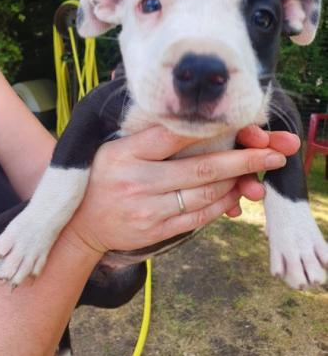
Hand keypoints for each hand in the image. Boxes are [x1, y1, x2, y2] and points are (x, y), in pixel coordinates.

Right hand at [64, 125, 299, 253]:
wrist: (81, 224)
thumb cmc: (102, 178)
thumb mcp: (114, 148)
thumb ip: (148, 137)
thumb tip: (189, 124)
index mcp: (125, 153)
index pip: (173, 135)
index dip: (211, 129)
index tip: (241, 123)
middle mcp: (137, 181)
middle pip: (200, 167)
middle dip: (243, 160)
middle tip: (275, 152)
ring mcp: (147, 210)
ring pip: (204, 194)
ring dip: (235, 183)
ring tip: (258, 173)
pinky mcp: (155, 231)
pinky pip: (197, 218)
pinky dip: (220, 206)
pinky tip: (235, 195)